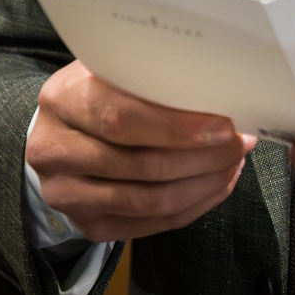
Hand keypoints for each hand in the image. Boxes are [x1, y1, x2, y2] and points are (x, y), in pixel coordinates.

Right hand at [28, 61, 255, 241]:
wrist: (60, 133)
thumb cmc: (98, 92)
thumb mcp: (114, 69)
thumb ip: (151, 77)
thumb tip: (218, 91)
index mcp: (62, 99)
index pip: (122, 120)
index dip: (177, 128)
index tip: (223, 126)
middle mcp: (54, 150)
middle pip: (140, 165)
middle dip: (202, 158)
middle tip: (239, 144)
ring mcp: (66, 194)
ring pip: (149, 201)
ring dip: (204, 184)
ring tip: (233, 163)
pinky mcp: (87, 225)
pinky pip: (151, 224)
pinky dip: (193, 206)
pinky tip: (215, 185)